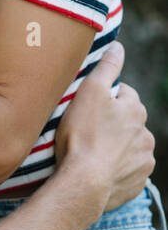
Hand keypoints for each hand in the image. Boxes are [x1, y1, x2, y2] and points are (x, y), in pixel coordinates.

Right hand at [55, 42, 154, 211]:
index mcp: (136, 110)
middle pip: (127, 123)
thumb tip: (118, 46)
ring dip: (114, 148)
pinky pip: (126, 172)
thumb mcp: (89, 92)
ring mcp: (143, 161)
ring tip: (90, 153)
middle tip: (84, 131)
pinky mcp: (137, 183)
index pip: (123, 95)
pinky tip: (97, 170)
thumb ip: (106, 67)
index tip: (86, 108)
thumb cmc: (82, 136)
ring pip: (128, 147)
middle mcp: (146, 135)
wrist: (84, 184)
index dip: (103, 99)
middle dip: (111, 124)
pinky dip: (115, 170)